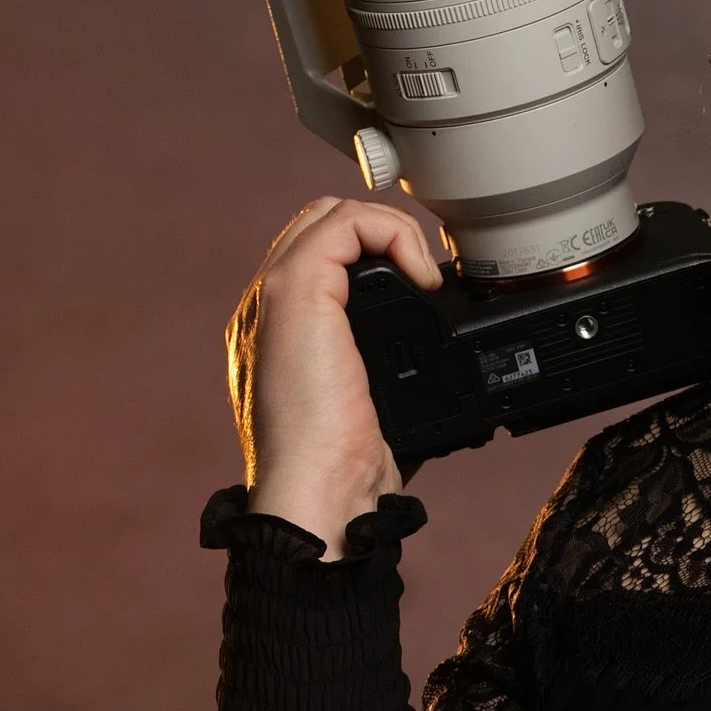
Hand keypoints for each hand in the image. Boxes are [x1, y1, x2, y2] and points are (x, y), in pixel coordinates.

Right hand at [226, 192, 444, 554]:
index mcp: (280, 337)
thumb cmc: (346, 474)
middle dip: (381, 233)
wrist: (317, 495)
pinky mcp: (293, 292)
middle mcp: (266, 310)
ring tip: (424, 276)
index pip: (320, 261)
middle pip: (318, 226)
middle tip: (426, 277)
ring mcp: (274, 297)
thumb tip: (443, 377)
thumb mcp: (376, 415)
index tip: (425, 291)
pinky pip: (342, 224)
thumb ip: (390, 382)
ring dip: (389, 229)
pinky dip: (390, 234)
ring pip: (327, 215)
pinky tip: (420, 279)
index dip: (375, 257)